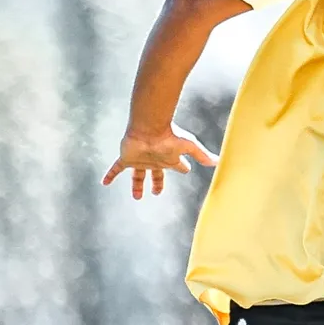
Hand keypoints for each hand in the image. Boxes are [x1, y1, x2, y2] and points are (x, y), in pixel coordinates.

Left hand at [102, 123, 218, 198]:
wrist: (149, 128)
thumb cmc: (171, 136)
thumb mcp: (189, 147)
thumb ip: (202, 155)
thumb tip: (218, 162)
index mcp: (170, 158)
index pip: (178, 166)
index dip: (182, 169)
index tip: (186, 171)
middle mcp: (155, 160)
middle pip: (157, 174)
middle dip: (158, 183)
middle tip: (157, 192)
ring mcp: (141, 160)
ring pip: (138, 176)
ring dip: (137, 186)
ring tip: (137, 196)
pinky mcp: (127, 159)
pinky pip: (117, 169)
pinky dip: (111, 175)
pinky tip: (104, 183)